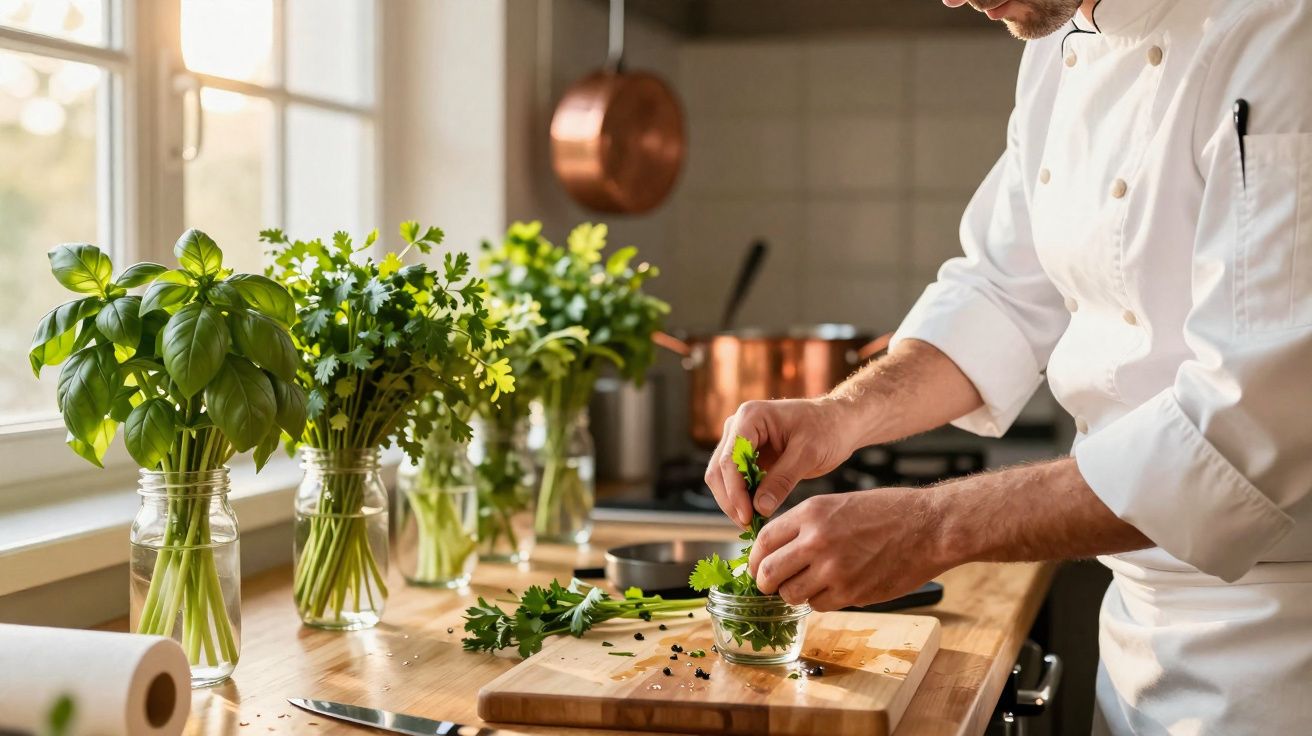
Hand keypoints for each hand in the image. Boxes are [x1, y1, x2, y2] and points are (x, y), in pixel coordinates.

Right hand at [704, 398, 858, 526]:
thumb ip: (783, 479)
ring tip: (753, 524)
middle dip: (731, 500)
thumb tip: (760, 508)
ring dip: (734, 502)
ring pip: (722, 478)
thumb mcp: (808, 453)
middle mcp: (738, 426)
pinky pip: (736, 481)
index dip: (735, 491)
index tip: (748, 516)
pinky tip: (757, 514)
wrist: (838, 423)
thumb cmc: (827, 429)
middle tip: (749, 526)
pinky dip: (742, 498)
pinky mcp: (747, 456)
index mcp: (750, 417)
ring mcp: (740, 441)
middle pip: (719, 469)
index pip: (730, 459)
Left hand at [747, 488, 950, 610]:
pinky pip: (818, 605)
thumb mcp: (837, 504)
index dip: (754, 559)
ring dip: (793, 594)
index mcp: (811, 513)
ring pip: (791, 594)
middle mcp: (816, 540)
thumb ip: (804, 525)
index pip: (763, 541)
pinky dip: (820, 601)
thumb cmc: (886, 513)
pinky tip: (834, 587)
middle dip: (765, 583)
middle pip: (768, 572)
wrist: (928, 527)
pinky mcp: (851, 592)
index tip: (756, 567)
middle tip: (771, 586)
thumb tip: (774, 550)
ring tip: (807, 585)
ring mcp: (833, 569)